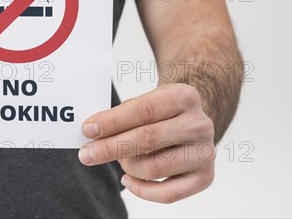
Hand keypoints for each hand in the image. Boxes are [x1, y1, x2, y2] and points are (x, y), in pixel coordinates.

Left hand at [78, 83, 215, 203]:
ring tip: (119, 157)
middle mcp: (200, 125)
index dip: (112, 121)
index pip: (143, 110)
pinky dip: (141, 190)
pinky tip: (127, 179)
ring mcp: (205, 153)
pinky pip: (167, 194)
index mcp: (184, 97)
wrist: (191, 121)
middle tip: (86, 153)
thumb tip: (92, 132)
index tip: (88, 130)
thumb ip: (122, 114)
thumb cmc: (161, 111)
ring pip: (153, 168)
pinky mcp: (205, 178)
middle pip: (147, 139)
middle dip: (110, 147)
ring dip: (127, 165)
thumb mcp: (146, 100)